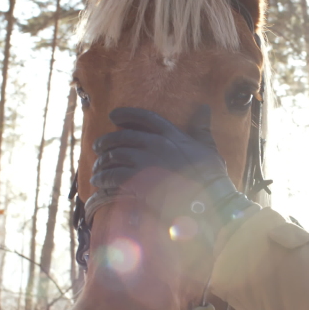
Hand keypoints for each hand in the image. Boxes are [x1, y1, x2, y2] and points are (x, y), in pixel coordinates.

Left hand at [91, 106, 256, 240]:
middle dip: (107, 141)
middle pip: (122, 137)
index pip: (145, 118)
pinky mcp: (137, 182)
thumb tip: (205, 107)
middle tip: (97, 146)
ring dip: (102, 162)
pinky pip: (112, 176)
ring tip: (97, 168)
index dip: (127, 114)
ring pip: (114, 156)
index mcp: (173, 135)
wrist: (208, 202)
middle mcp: (156, 145)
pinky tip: (98, 182)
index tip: (113, 115)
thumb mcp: (209, 148)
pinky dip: (102, 178)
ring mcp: (146, 163)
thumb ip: (201, 128)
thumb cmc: (211, 178)